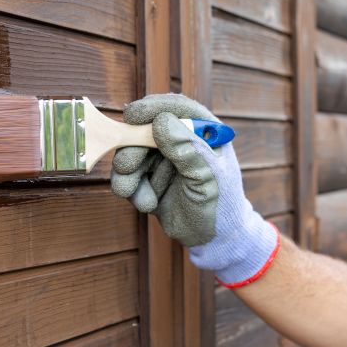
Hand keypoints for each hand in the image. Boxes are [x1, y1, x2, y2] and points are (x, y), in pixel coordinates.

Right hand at [111, 94, 278, 286]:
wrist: (215, 239)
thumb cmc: (221, 206)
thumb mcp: (207, 179)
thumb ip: (186, 150)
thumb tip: (161, 121)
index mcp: (203, 131)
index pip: (176, 107)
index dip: (152, 108)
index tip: (131, 116)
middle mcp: (180, 139)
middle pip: (145, 129)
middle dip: (132, 148)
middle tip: (125, 168)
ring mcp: (163, 157)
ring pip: (131, 152)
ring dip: (129, 175)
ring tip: (144, 199)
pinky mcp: (149, 176)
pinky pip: (128, 175)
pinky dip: (132, 190)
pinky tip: (148, 204)